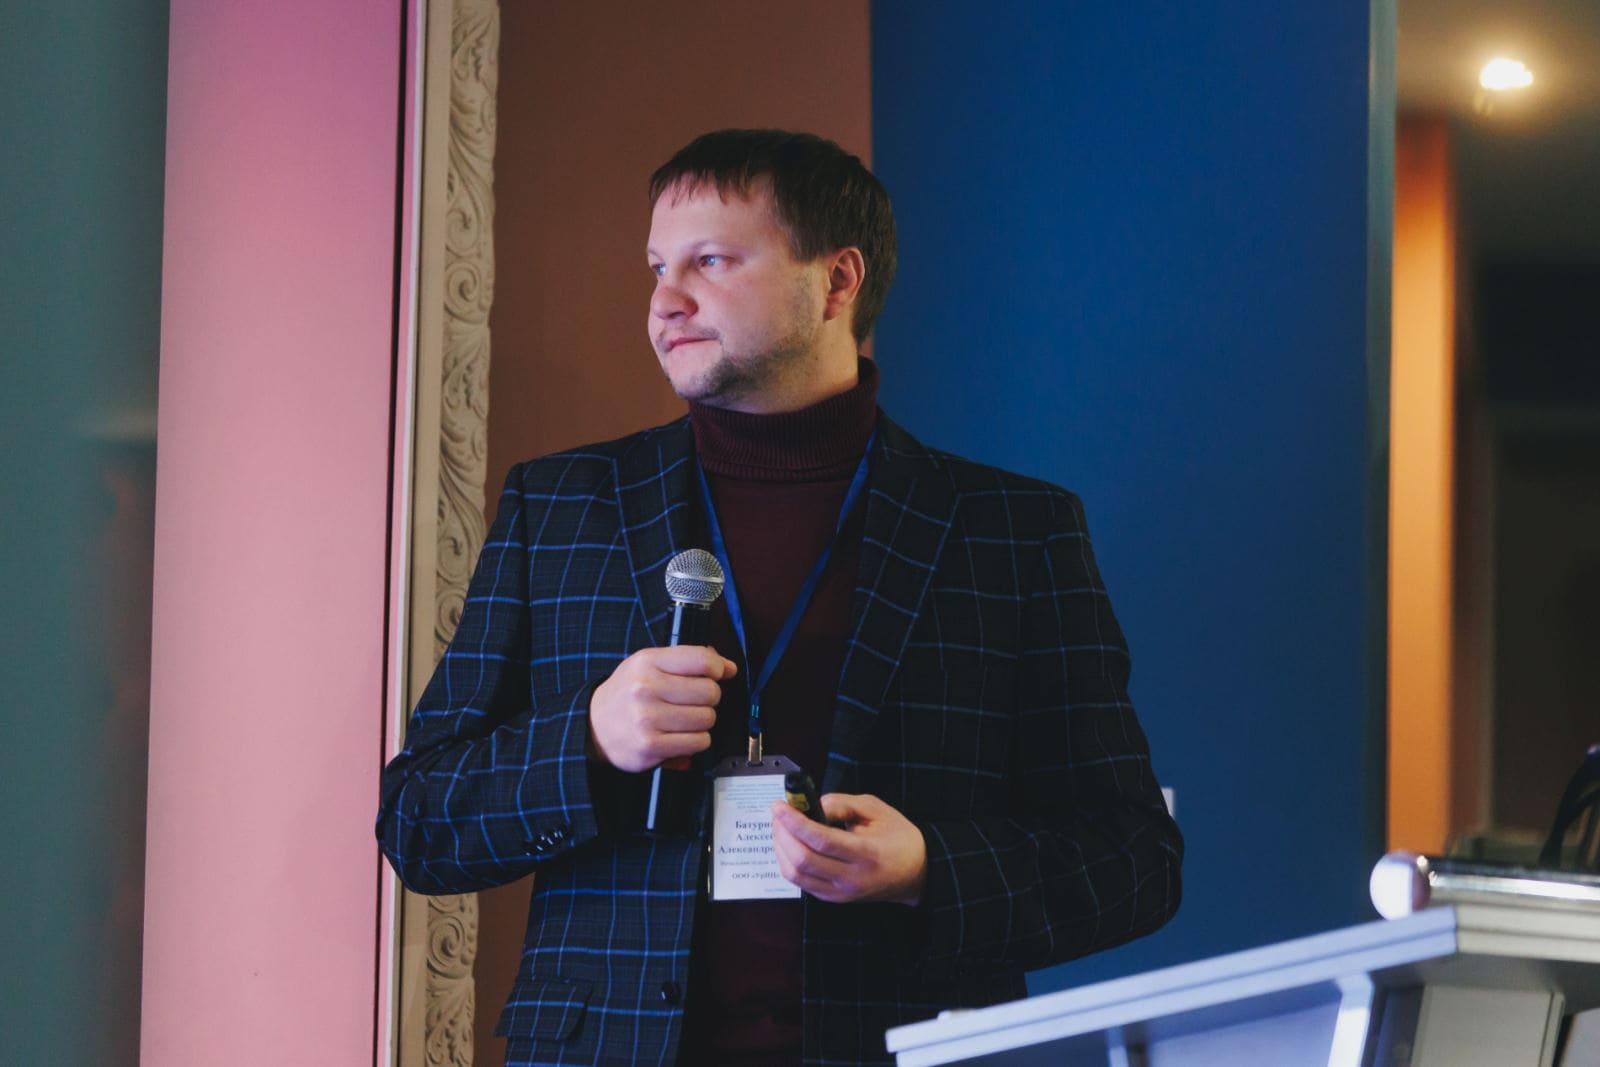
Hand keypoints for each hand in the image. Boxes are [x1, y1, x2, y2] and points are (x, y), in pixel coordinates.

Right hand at [588, 645, 736, 772]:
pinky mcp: (651, 747)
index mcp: (647, 662)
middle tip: (691, 702)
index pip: (702, 659)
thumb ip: (690, 662)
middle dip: (708, 698)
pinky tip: (679, 736)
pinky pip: (699, 742)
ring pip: (707, 719)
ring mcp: (647, 719)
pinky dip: (696, 741)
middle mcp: (646, 689)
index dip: (717, 668)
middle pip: (710, 692)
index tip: (713, 675)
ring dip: (702, 722)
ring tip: (683, 720)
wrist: (593, 726)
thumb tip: (729, 668)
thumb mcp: (651, 666)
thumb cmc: (628, 694)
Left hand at [770, 793, 927, 905]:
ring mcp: (841, 893)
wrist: (916, 873)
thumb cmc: (898, 837)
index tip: (779, 805)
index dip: (794, 821)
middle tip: (778, 813)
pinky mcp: (833, 899)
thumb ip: (843, 804)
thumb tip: (812, 806)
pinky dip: (787, 862)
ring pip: (795, 874)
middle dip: (783, 833)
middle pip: (802, 859)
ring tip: (780, 827)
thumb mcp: (876, 809)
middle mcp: (851, 879)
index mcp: (866, 854)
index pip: (820, 840)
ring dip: (780, 848)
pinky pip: (800, 883)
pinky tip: (789, 844)